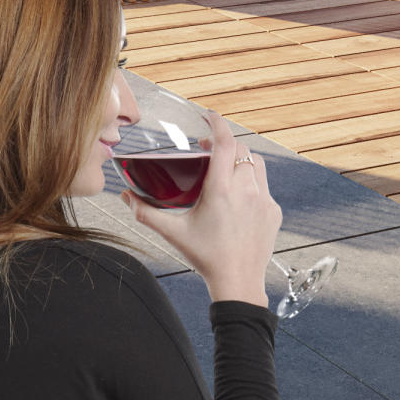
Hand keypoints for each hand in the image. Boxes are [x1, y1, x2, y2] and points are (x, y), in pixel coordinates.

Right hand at [126, 109, 282, 306]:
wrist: (237, 282)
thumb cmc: (206, 257)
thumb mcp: (173, 232)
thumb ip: (146, 213)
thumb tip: (126, 197)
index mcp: (221, 190)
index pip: (225, 142)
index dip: (218, 124)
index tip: (209, 117)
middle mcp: (246, 190)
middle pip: (240, 150)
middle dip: (225, 145)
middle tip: (208, 152)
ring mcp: (263, 200)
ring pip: (256, 164)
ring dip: (241, 160)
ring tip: (225, 170)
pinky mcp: (273, 211)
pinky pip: (264, 186)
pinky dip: (251, 183)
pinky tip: (238, 197)